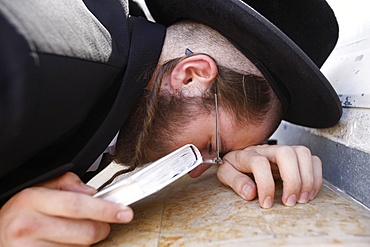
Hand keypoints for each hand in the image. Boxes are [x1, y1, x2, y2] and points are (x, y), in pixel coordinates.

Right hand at [0, 172, 133, 246]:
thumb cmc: (19, 214)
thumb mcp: (37, 190)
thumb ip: (65, 184)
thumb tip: (92, 192)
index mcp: (32, 200)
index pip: (78, 205)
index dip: (105, 209)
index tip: (124, 212)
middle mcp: (29, 225)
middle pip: (85, 231)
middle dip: (101, 228)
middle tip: (101, 223)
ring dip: (85, 243)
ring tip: (72, 233)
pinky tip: (66, 244)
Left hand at [216, 145, 321, 207]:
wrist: (240, 156)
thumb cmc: (235, 166)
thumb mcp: (225, 173)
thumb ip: (235, 181)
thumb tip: (250, 192)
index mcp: (248, 154)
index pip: (259, 163)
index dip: (265, 184)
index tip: (266, 203)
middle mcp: (268, 149)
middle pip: (286, 153)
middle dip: (292, 180)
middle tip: (289, 202)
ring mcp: (283, 151)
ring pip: (303, 153)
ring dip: (307, 179)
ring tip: (301, 199)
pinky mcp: (295, 156)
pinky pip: (313, 160)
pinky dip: (316, 177)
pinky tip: (308, 193)